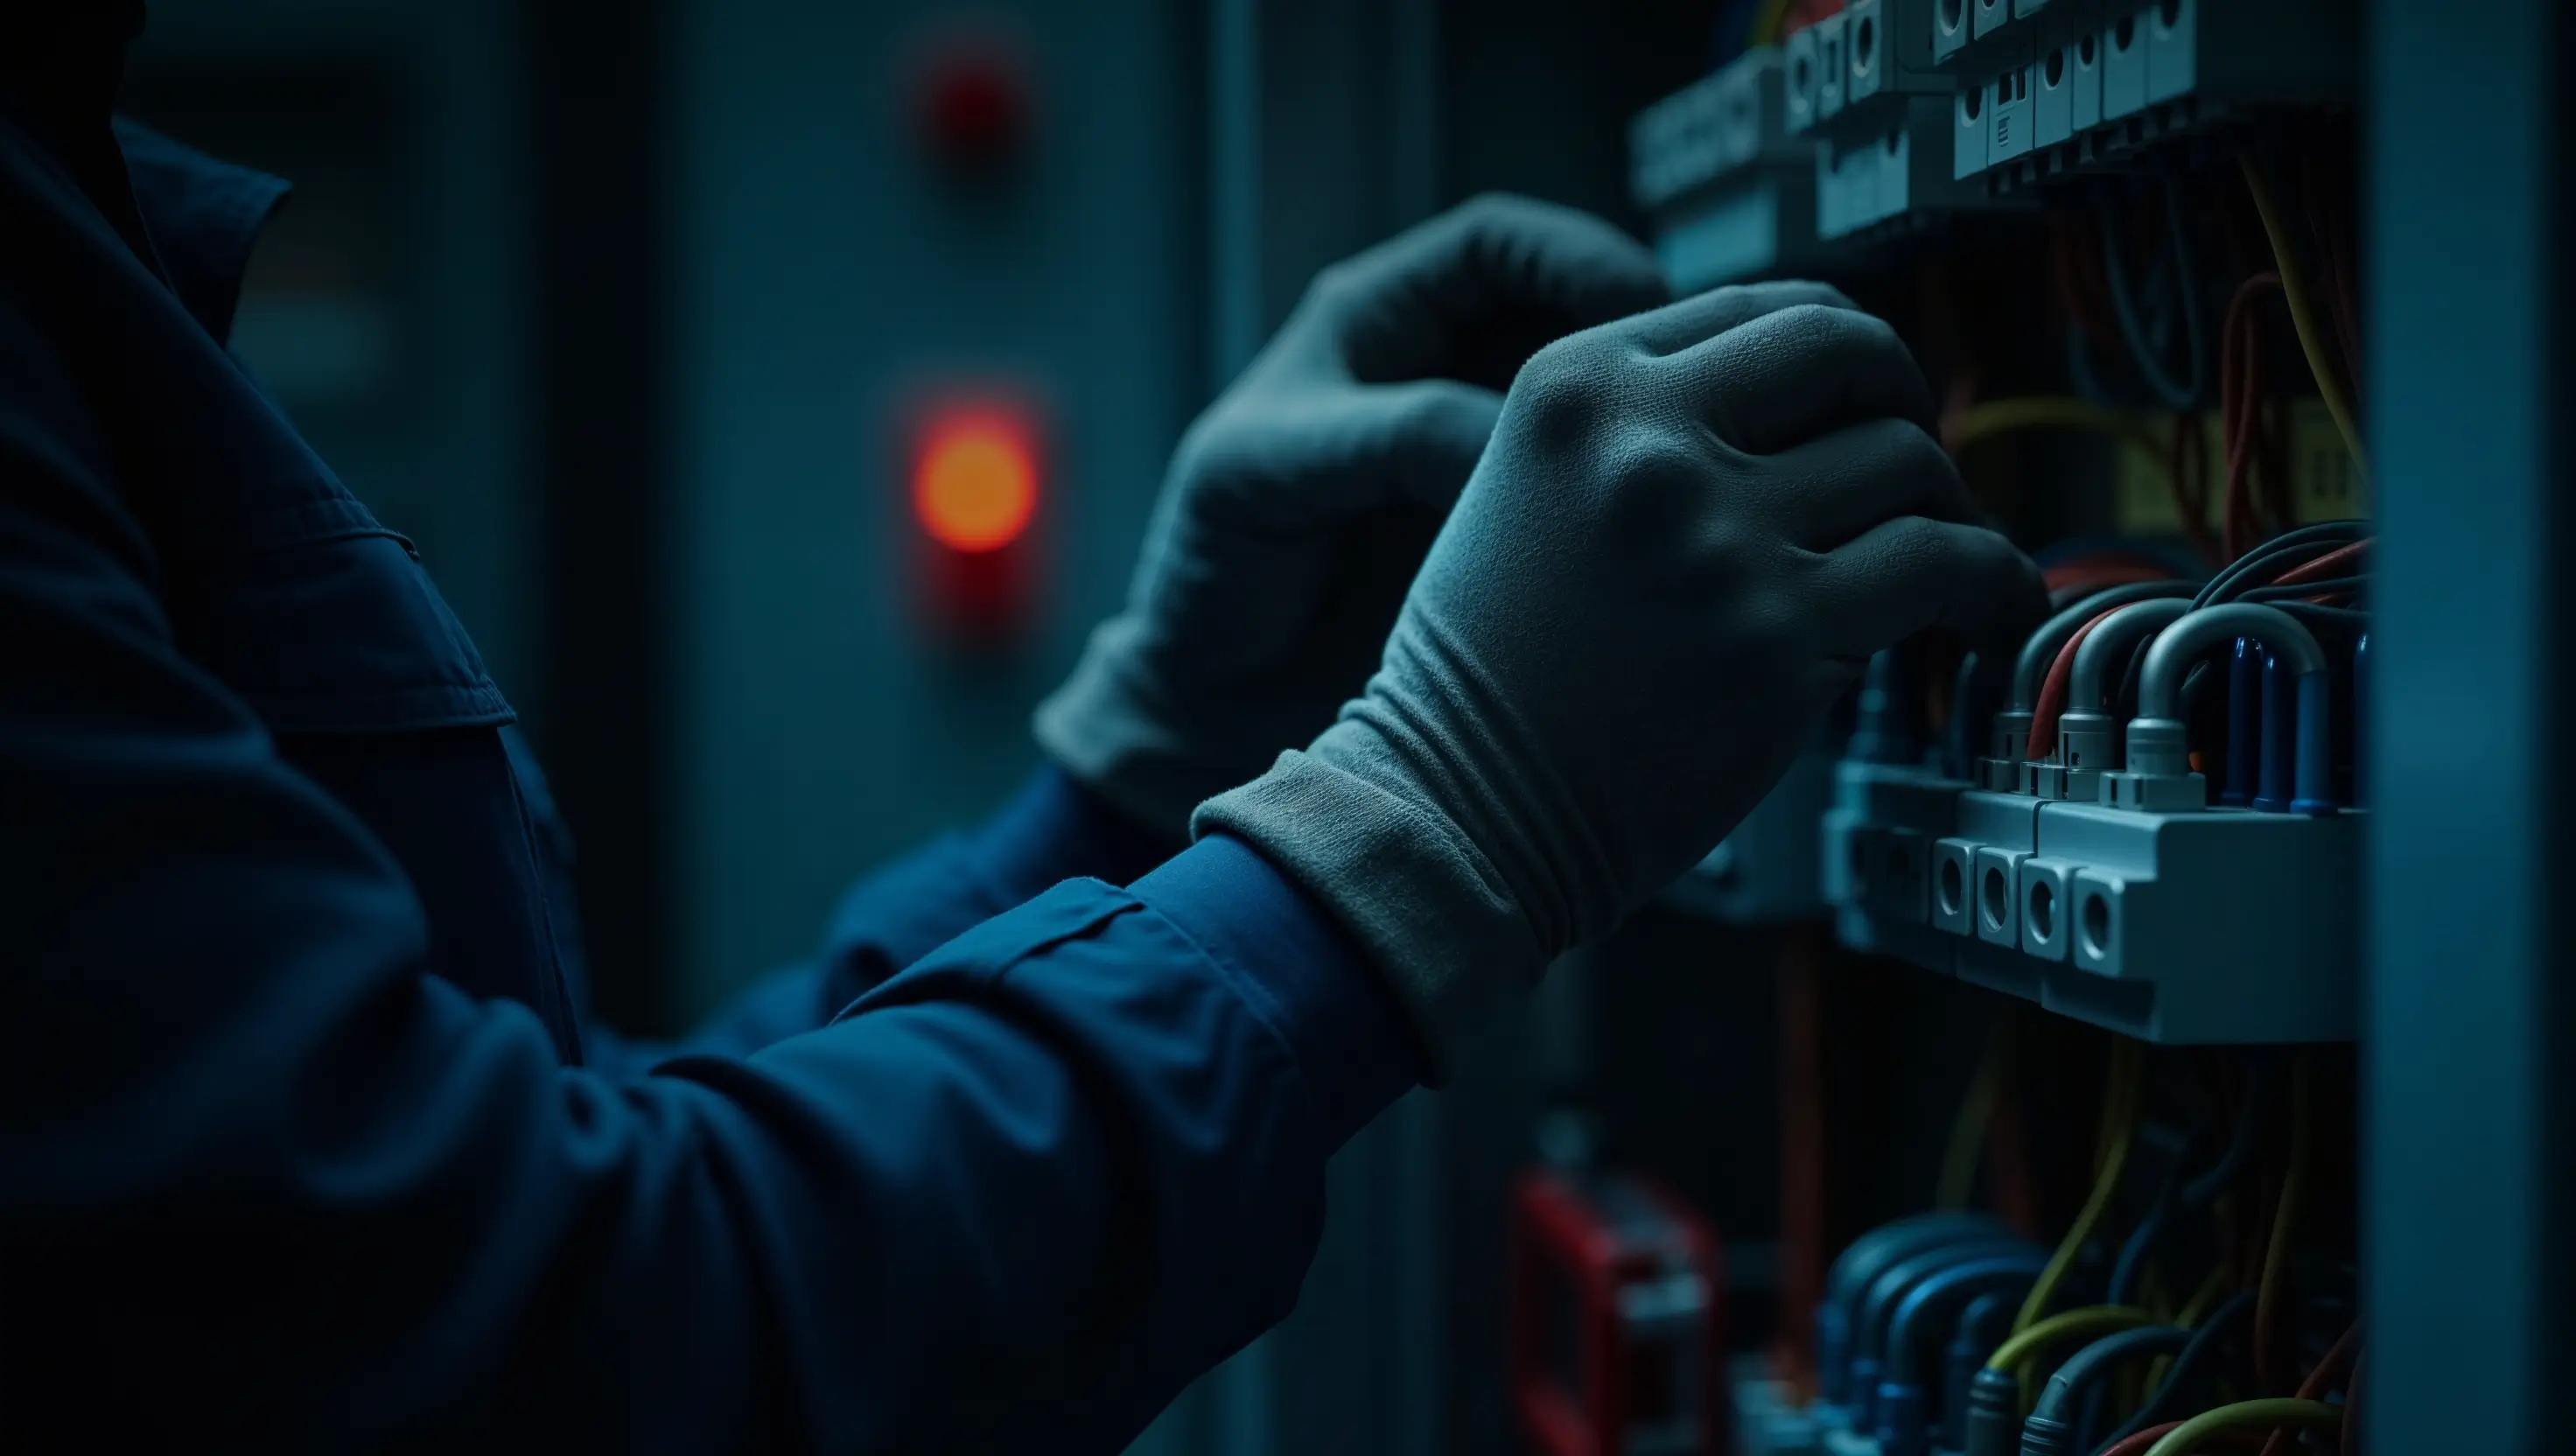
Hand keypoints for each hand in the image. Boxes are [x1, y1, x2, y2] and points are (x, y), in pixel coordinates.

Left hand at [1035, 195, 1667, 839]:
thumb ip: (1400, 434)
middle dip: (1634, 341)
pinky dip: (1620, 505)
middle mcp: (1443, 375)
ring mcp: (1483, 459)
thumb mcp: (1278, 466)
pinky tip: (1648, 531)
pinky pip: (1584, 503)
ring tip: (1676, 460)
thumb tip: (1532, 439)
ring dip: (1634, 426)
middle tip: (1682, 390)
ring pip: (1590, 413)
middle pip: (1573, 318)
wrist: (1215, 700)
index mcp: (1377, 320)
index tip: (1637, 297)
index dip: (1575, 252)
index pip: (1500, 243)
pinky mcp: (1511, 541)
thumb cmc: (1217, 563)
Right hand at [1197, 284, 2045, 1068]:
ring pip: (1908, 461)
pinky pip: (1944, 567)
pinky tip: (1988, 609)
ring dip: (1949, 509)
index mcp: (1575, 385)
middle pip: (1850, 352)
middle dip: (1906, 398)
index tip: (1863, 399)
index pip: (1763, 306)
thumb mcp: (1520, 489)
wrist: (1459, 811)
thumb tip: (1805, 410)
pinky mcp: (1775, 633)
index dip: (1838, 353)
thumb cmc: (1489, 679)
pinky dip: (1991, 584)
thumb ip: (1636, 429)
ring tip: (1948, 560)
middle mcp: (1644, 440)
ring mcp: (1714, 535)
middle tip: (1918, 461)